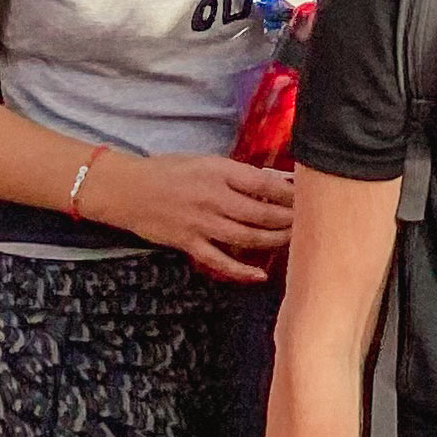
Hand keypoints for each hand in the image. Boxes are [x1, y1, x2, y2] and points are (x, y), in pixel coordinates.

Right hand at [88, 148, 295, 283]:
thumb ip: (236, 174)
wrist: (127, 189)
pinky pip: (219, 260)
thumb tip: (272, 182)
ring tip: (294, 241)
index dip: (290, 192)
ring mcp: (201, 223)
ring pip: (247, 236)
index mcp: (220, 172)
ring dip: (273, 241)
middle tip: (310, 222)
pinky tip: (259, 274)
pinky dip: (240, 269)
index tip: (309, 195)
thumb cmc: (168, 170)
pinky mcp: (188, 244)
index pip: (265, 183)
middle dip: (288, 218)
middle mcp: (214, 198)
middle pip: (261, 212)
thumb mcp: (205, 162)